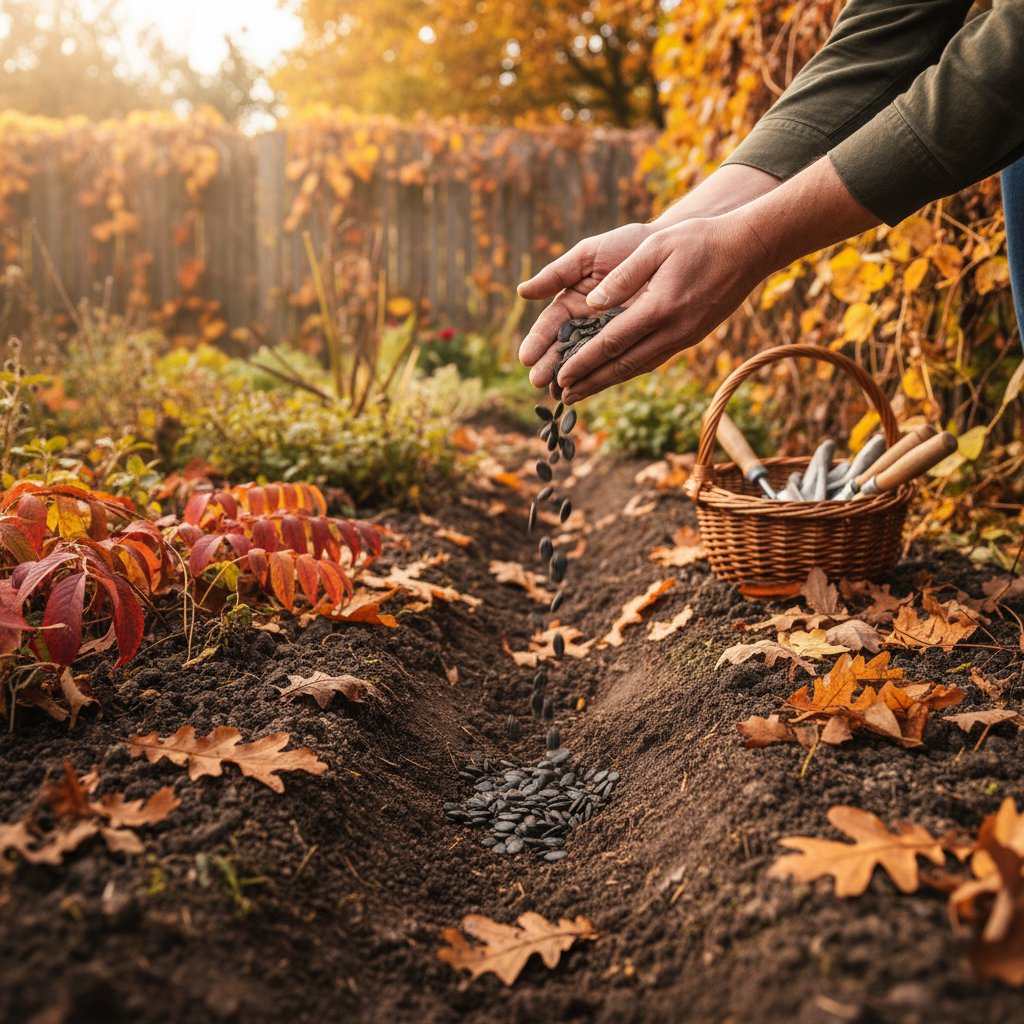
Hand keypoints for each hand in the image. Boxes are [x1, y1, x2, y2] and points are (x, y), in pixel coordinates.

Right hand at [516, 222, 650, 390]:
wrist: (671, 244)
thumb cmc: (627, 245)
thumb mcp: (588, 255)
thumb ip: (557, 273)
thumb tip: (522, 292)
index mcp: (573, 300)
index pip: (550, 325)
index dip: (538, 341)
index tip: (526, 358)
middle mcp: (589, 321)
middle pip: (564, 348)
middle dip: (550, 365)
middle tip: (537, 382)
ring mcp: (610, 334)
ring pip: (587, 360)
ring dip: (571, 377)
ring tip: (557, 395)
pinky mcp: (633, 342)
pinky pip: (616, 361)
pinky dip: (602, 375)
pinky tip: (588, 388)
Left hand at [552, 214, 772, 403]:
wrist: (750, 248)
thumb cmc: (700, 239)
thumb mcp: (657, 246)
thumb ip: (623, 276)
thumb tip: (591, 303)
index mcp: (659, 308)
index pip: (611, 343)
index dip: (583, 362)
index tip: (561, 376)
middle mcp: (672, 330)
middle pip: (622, 365)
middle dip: (591, 382)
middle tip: (563, 397)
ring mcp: (684, 337)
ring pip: (638, 366)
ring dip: (608, 382)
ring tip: (582, 393)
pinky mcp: (691, 336)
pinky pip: (654, 359)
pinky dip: (630, 370)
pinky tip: (615, 374)